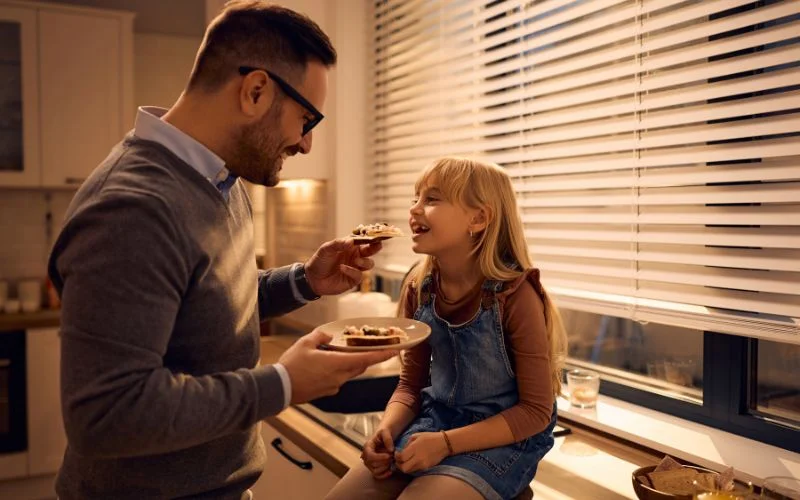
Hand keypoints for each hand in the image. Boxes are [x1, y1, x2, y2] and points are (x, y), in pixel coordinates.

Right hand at [278, 329, 397, 403]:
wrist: (278, 388)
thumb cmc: (291, 365)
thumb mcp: (305, 343)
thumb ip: (320, 337)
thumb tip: (328, 336)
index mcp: (337, 363)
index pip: (366, 359)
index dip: (383, 354)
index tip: (396, 350)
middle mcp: (340, 376)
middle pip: (360, 365)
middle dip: (365, 356)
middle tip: (368, 347)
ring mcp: (334, 386)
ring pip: (350, 372)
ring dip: (350, 363)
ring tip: (339, 353)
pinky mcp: (327, 392)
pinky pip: (339, 379)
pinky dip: (338, 371)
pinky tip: (324, 365)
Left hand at [304, 239, 382, 295]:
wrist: (312, 278)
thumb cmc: (319, 260)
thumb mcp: (326, 249)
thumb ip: (338, 244)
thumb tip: (351, 242)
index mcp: (350, 246)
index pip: (363, 239)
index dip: (371, 236)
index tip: (377, 234)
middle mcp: (355, 256)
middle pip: (371, 250)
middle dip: (376, 247)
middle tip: (377, 244)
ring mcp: (355, 268)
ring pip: (369, 264)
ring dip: (364, 261)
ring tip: (356, 261)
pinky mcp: (353, 280)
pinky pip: (359, 275)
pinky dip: (352, 271)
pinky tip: (342, 268)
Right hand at [361, 428, 394, 478]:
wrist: (386, 436)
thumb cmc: (385, 433)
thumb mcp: (386, 431)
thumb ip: (387, 438)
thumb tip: (390, 450)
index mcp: (367, 446)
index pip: (369, 456)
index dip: (379, 457)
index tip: (389, 455)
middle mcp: (366, 456)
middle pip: (372, 464)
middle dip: (385, 461)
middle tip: (393, 456)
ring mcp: (369, 464)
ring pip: (375, 471)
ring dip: (385, 467)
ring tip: (392, 460)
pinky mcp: (374, 469)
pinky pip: (377, 476)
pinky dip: (385, 474)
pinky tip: (391, 469)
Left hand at [394, 432, 449, 473]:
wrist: (445, 443)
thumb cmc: (429, 437)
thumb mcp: (416, 436)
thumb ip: (407, 444)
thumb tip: (401, 452)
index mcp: (415, 448)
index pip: (401, 458)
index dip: (396, 457)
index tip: (397, 454)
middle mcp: (418, 458)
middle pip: (404, 468)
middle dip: (399, 465)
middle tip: (399, 461)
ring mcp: (423, 464)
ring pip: (409, 471)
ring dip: (405, 467)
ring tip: (405, 461)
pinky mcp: (427, 467)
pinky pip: (416, 469)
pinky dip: (412, 467)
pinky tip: (413, 461)